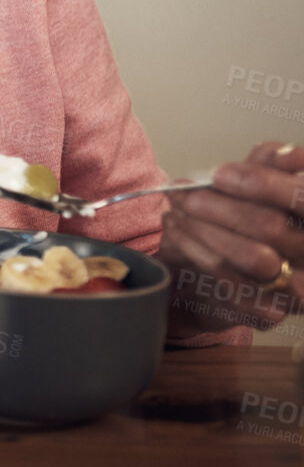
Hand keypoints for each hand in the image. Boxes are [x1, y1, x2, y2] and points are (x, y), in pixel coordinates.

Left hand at [159, 141, 303, 333]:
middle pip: (271, 227)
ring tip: (175, 209)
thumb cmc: (242, 217)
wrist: (214, 265)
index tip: (220, 174)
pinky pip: (233, 286)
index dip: (264, 184)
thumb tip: (288, 155)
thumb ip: (271, 163)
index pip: (303, 199)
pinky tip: (177, 234)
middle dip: (218, 206)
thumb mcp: (257, 181)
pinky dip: (197, 253)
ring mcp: (297, 289)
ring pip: (253, 258)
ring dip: (204, 229)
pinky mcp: (269, 312)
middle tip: (183, 193)